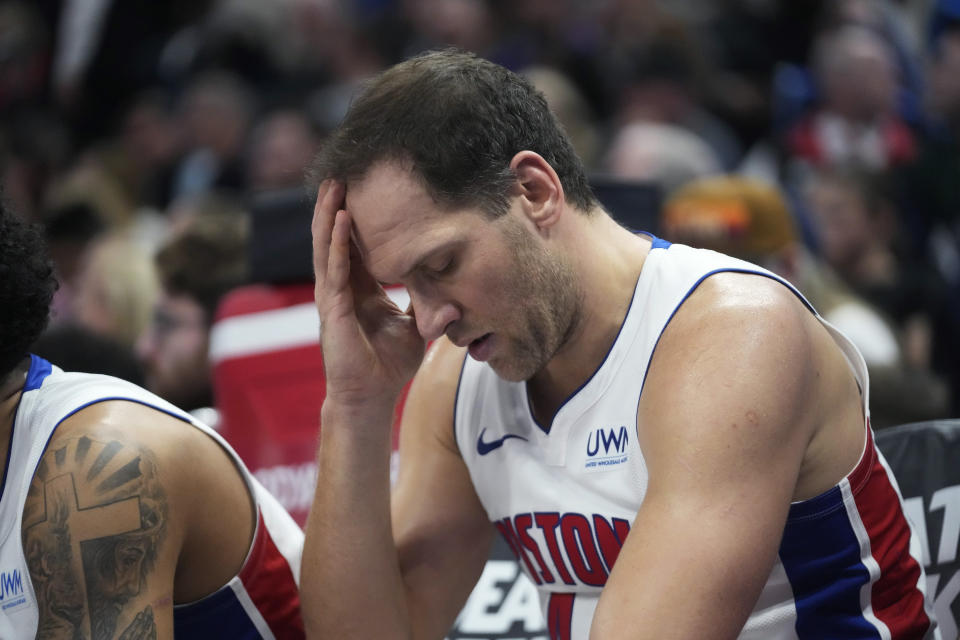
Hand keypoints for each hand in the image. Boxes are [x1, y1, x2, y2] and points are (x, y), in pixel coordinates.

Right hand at [312, 180, 425, 412]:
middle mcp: (341, 287)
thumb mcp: (416, 325)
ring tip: (334, 182)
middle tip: (344, 170)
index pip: (355, 244)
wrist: (372, 397)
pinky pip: (333, 268)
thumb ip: (428, 304)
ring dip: (329, 213)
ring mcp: (332, 296)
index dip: (357, 217)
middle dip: (338, 204)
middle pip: (336, 237)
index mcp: (360, 289)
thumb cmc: (389, 364)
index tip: (365, 187)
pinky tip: (338, 218)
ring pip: (327, 246)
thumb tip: (455, 289)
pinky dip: (336, 242)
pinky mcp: (331, 309)